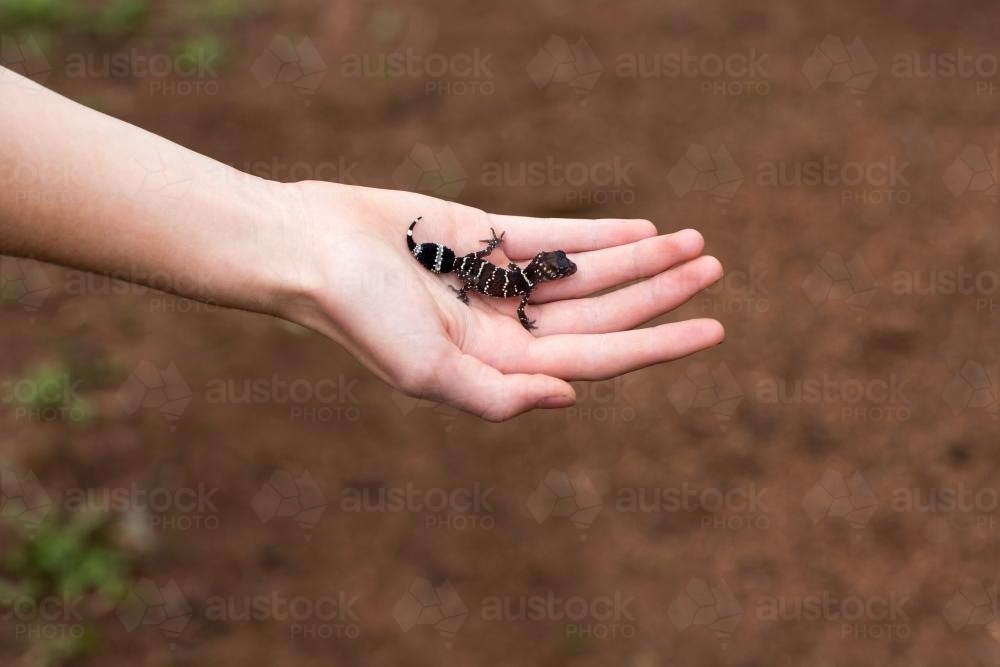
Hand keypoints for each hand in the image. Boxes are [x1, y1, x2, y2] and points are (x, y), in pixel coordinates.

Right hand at [270, 182, 724, 421]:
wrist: (309, 249)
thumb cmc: (359, 315)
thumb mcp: (427, 372)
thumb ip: (498, 394)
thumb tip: (572, 399)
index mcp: (497, 366)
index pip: (596, 358)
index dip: (657, 345)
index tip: (714, 329)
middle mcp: (505, 327)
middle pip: (601, 312)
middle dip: (659, 293)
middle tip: (717, 269)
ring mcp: (496, 281)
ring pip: (585, 271)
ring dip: (638, 257)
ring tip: (694, 243)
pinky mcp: (482, 236)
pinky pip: (552, 235)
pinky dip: (596, 232)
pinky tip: (639, 228)